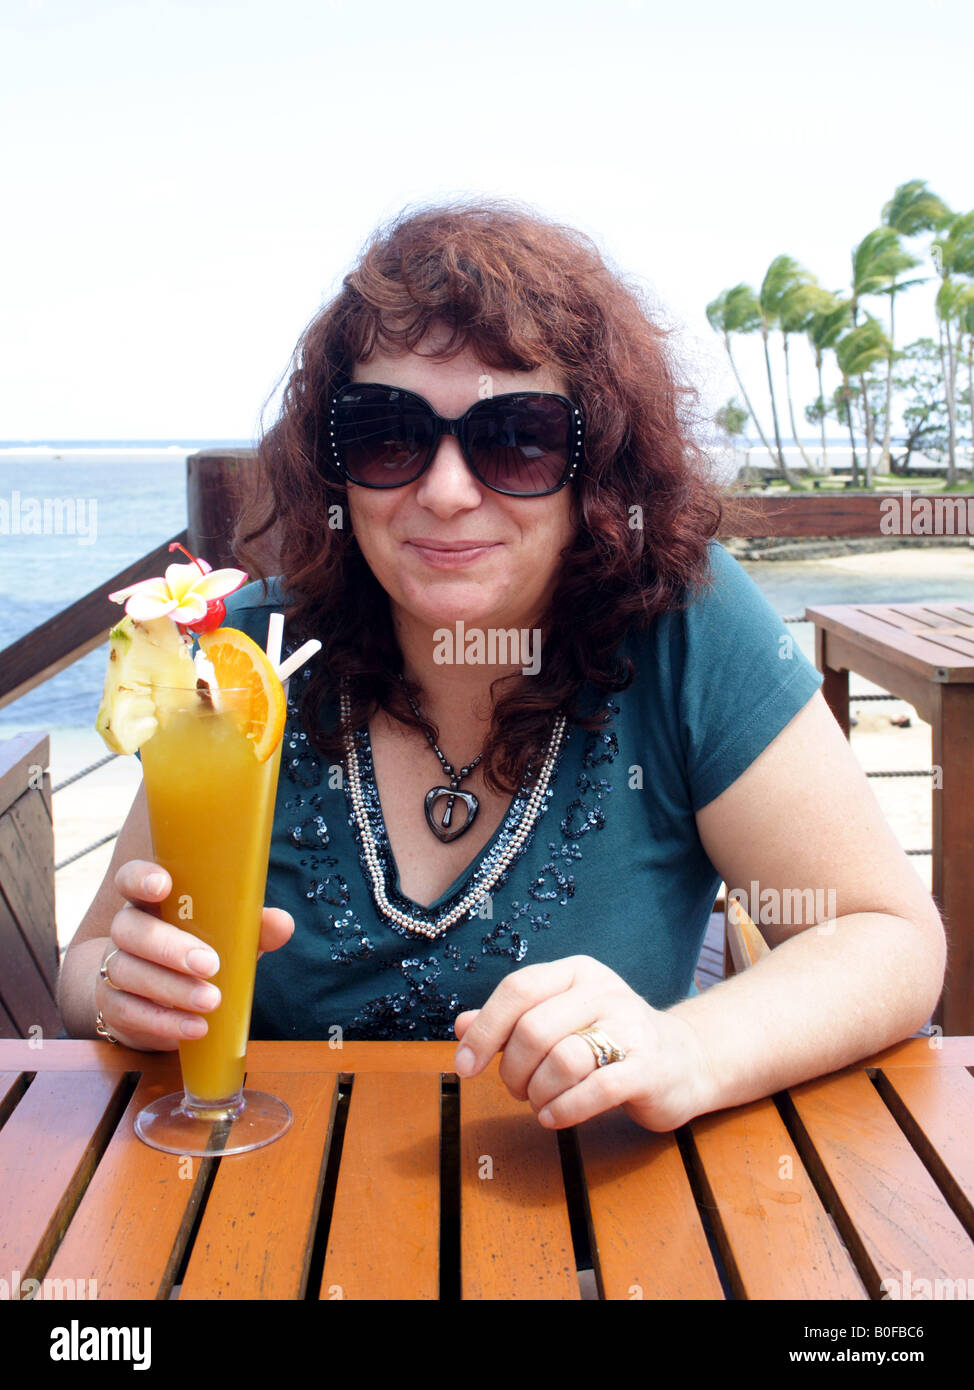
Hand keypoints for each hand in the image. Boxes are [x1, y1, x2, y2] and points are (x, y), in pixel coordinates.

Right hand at [95, 859, 293, 1051]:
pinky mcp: (113, 1006)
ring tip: (211, 1001)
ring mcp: (114, 967)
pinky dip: (165, 1022)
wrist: (158, 1002)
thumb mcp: (229, 939)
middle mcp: (127, 930)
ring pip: (127, 971)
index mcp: (151, 902)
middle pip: (129, 928)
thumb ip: (254, 928)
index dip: (141, 878)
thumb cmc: (198, 954)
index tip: (162, 885)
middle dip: (169, 946)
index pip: (131, 879)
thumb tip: (282, 923)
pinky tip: (195, 1027)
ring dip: (172, 988)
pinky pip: (129, 1011)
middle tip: (210, 964)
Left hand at [452, 954, 716, 1131]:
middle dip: (512, 1070)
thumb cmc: (607, 1040)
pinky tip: (554, 1117)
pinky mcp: (648, 1068)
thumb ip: (510, 1022)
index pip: (518, 989)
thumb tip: (460, 1027)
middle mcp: (604, 990)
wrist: (684, 1059)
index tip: (465, 1065)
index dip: (484, 1029)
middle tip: (516, 1090)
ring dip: (537, 1092)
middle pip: (534, 1029)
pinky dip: (564, 1109)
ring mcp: (630, 1027)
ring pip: (561, 1059)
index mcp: (577, 972)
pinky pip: (595, 1089)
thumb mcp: (559, 1020)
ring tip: (539, 1102)